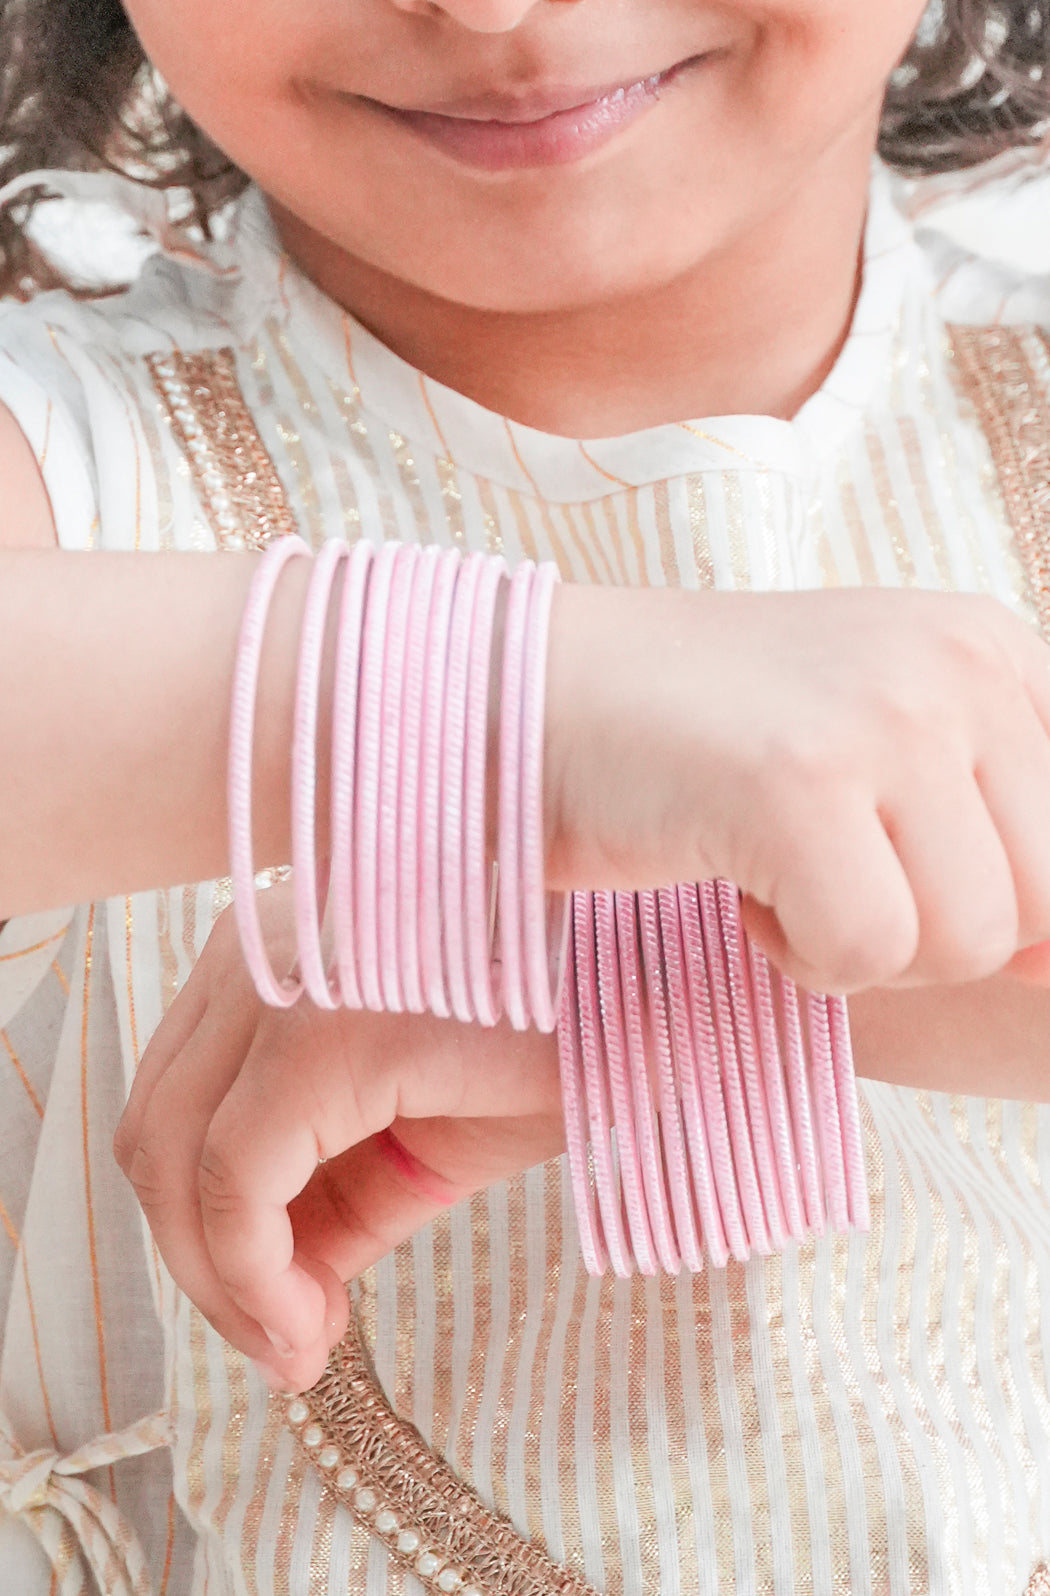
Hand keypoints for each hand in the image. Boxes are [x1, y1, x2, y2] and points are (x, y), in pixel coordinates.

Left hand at [113, 886, 562, 1393]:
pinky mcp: (323, 1037)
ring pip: (170, 1156)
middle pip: (153, 1127)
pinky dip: (255, 1277)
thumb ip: (331, 1197)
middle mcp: (265, 943)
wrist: (671, 1008)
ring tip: (302, 1344)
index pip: (175, 1097)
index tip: (277, 1318)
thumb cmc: (564, 1052)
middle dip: (201, 1264)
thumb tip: (270, 1305)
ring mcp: (289, 982)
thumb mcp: (422, 1137)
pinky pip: (236, 1183)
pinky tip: (316, 1325)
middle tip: (282, 1347)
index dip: (199, 1228)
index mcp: (277, 945)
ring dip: (225, 1282)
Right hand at [545, 584, 1049, 994]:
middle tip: (828, 874)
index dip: (1010, 903)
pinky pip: (862, 957)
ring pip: (966, 945)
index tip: (897, 877)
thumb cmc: (703, 746)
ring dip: (860, 944)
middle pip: (1043, 909)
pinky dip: (792, 954)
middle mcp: (961, 663)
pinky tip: (736, 880)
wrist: (536, 700)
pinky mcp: (800, 782)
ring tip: (777, 865)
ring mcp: (885, 715)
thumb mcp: (878, 755)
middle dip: (932, 931)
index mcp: (995, 646)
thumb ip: (989, 837)